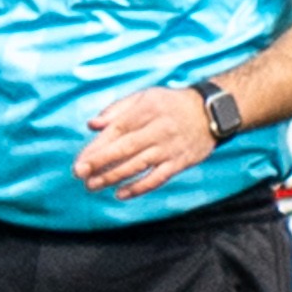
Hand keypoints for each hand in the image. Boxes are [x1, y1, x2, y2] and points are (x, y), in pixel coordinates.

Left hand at [78, 81, 221, 197]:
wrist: (212, 111)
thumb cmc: (172, 104)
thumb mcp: (145, 97)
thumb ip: (117, 110)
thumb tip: (92, 125)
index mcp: (145, 111)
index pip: (115, 131)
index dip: (96, 148)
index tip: (80, 161)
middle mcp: (157, 130)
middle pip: (124, 149)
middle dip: (99, 163)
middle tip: (79, 174)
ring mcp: (169, 148)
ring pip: (138, 165)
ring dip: (114, 177)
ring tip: (93, 186)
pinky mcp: (180, 162)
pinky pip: (158, 178)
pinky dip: (139, 187)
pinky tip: (121, 194)